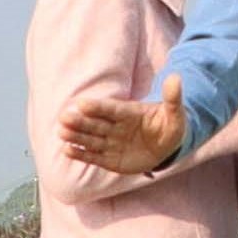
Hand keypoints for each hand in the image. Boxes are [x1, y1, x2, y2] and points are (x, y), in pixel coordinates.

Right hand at [57, 79, 187, 175]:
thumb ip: (172, 99)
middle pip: (96, 124)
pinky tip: (67, 150)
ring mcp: (111, 143)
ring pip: (91, 139)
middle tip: (64, 118)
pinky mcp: (109, 159)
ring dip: (76, 136)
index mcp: (129, 113)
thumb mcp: (175, 114)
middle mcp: (116, 127)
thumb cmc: (169, 127)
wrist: (166, 147)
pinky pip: (93, 157)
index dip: (98, 107)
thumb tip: (176, 78)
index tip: (82, 104)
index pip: (111, 109)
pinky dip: (81, 154)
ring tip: (61, 132)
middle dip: (81, 121)